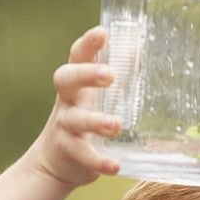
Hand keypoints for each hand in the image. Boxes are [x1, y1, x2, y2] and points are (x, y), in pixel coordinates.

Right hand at [26, 26, 120, 190]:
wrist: (56, 161)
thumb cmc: (85, 117)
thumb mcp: (99, 94)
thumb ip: (119, 71)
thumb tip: (142, 44)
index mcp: (76, 82)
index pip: (77, 56)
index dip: (87, 44)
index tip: (102, 33)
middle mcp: (68, 100)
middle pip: (67, 79)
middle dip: (87, 74)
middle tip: (110, 75)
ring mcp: (65, 126)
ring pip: (77, 120)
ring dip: (96, 121)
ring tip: (116, 125)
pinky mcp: (70, 151)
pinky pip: (83, 155)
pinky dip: (98, 161)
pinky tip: (114, 166)